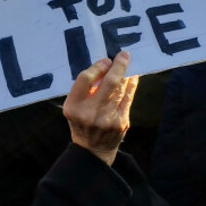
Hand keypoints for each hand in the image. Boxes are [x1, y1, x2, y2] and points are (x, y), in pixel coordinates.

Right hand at [63, 51, 138, 165]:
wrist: (93, 150)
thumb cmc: (81, 122)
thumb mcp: (73, 107)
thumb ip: (84, 90)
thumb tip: (104, 67)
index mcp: (74, 107)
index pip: (85, 79)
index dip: (97, 67)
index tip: (106, 61)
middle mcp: (90, 113)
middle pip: (108, 83)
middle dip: (118, 66)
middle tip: (124, 55)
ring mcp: (107, 119)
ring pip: (120, 90)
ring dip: (126, 74)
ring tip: (128, 64)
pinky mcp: (121, 122)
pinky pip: (128, 98)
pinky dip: (131, 86)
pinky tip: (132, 78)